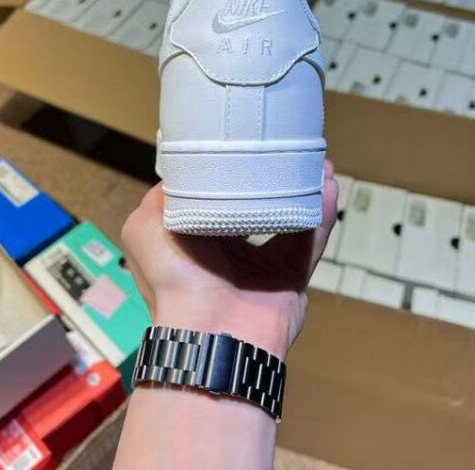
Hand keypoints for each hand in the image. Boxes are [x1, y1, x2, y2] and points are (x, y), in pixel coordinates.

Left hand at [120, 161, 338, 358]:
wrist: (210, 332)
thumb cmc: (173, 278)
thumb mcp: (144, 228)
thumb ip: (160, 197)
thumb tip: (180, 173)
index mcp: (196, 241)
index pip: (216, 199)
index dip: (230, 172)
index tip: (244, 143)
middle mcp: (230, 254)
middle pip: (259, 206)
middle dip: (274, 179)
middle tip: (287, 150)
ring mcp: (263, 268)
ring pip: (290, 220)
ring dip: (304, 192)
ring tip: (317, 163)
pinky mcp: (291, 279)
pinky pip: (311, 242)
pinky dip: (322, 216)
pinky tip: (330, 187)